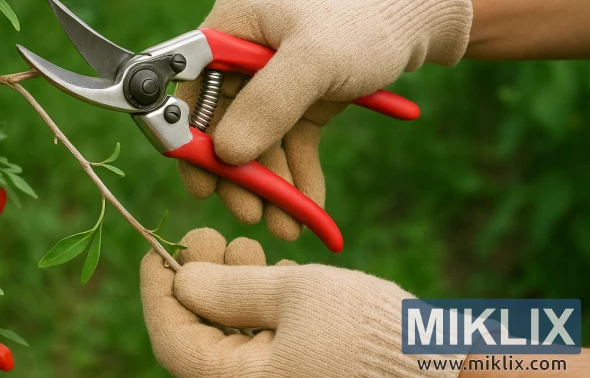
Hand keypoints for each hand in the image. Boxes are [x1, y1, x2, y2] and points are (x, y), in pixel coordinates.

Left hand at [140, 228, 463, 377]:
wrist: (443, 366)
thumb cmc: (370, 333)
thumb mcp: (294, 293)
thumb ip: (229, 287)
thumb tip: (181, 278)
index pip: (171, 339)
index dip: (157, 290)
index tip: (156, 248)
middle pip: (199, 337)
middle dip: (199, 281)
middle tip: (210, 236)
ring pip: (230, 337)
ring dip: (229, 288)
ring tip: (246, 246)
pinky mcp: (303, 376)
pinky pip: (261, 345)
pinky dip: (259, 307)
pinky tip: (276, 273)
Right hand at [176, 0, 472, 239]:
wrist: (415, 18)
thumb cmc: (362, 21)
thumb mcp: (314, 59)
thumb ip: (267, 104)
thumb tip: (225, 154)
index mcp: (231, 25)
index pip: (193, 88)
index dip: (191, 137)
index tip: (200, 183)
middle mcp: (241, 52)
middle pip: (224, 122)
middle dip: (239, 173)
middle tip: (249, 216)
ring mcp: (269, 78)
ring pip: (258, 140)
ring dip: (270, 185)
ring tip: (286, 226)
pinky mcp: (300, 99)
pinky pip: (290, 143)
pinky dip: (297, 176)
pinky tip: (308, 208)